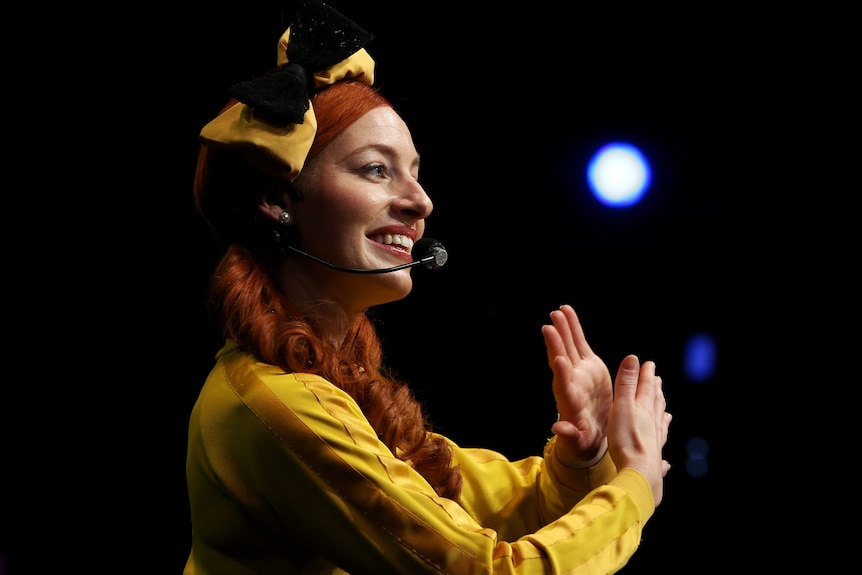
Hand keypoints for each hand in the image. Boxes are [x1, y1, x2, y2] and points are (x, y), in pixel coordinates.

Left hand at [541, 305, 612, 466]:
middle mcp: (571, 382)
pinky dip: (574, 328)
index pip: (563, 384)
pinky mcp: (588, 365)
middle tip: (550, 325)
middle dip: (557, 343)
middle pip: (563, 360)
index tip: (557, 358)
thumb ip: (569, 434)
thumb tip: (557, 430)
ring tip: (558, 311)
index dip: (561, 372)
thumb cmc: (582, 441)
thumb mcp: (577, 440)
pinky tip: (568, 312)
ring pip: (569, 346)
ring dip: (564, 329)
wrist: (592, 433)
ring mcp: (578, 371)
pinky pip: (579, 343)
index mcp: (569, 401)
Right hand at [607, 355, 671, 505]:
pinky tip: (667, 461)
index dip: (647, 375)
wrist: (638, 473)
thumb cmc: (627, 440)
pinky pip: (659, 450)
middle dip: (655, 391)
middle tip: (658, 381)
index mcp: (644, 410)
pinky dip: (662, 453)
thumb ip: (626, 383)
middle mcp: (653, 424)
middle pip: (655, 404)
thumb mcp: (622, 407)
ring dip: (661, 416)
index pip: (646, 388)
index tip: (649, 364)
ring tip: (667, 413)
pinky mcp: (653, 459)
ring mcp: (655, 442)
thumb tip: (633, 358)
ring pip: (660, 426)